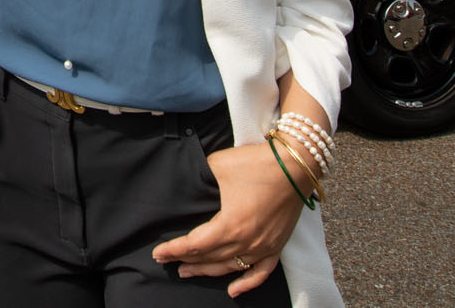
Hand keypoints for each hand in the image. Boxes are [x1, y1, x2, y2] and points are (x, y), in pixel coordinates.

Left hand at [149, 141, 303, 296]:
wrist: (296, 165)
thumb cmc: (258, 163)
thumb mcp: (219, 165)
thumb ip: (201, 177)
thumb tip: (191, 182)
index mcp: (230, 225)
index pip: (195, 244)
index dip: (174, 250)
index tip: (159, 253)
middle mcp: (246, 241)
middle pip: (209, 257)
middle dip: (186, 260)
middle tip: (168, 261)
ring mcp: (264, 246)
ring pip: (229, 267)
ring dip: (207, 271)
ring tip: (188, 271)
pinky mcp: (277, 246)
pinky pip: (261, 272)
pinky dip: (247, 283)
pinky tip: (233, 291)